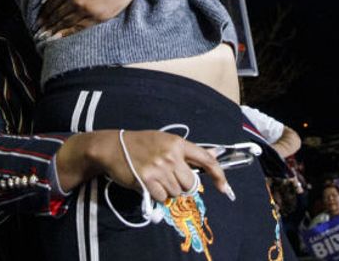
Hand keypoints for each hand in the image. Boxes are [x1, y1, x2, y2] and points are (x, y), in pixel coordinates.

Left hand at [36, 0, 136, 38]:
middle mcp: (76, 2)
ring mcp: (87, 11)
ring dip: (55, 31)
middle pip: (57, 16)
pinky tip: (62, 36)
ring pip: (67, 24)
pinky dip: (69, 33)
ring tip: (47, 37)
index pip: (51, 4)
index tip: (37, 20)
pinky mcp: (98, 18)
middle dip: (47, 24)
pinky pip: (80, 27)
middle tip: (38, 32)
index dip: (43, 13)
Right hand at [57, 130, 233, 202]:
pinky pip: (163, 197)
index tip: (225, 188)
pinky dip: (158, 195)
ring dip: (168, 190)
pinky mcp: (148, 180)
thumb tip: (213, 155)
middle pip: (190, 183)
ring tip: (156, 179)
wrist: (113, 147)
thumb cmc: (141, 144)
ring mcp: (159, 168)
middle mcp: (171, 155)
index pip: (205, 159)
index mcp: (178, 143)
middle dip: (182, 185)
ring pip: (176, 192)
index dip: (219, 175)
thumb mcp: (166, 141)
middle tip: (169, 178)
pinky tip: (149, 184)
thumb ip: (189, 151)